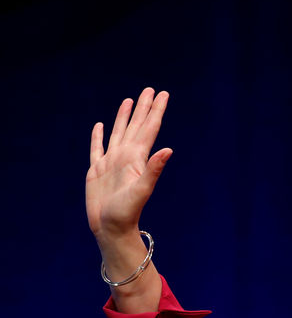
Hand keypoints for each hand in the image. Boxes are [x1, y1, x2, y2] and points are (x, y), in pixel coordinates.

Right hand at [86, 88, 171, 241]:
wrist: (111, 229)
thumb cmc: (128, 212)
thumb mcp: (142, 189)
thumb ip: (154, 169)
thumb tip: (169, 149)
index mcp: (137, 157)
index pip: (149, 128)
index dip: (156, 110)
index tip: (163, 93)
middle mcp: (125, 156)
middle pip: (136, 126)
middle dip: (144, 108)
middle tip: (150, 89)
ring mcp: (111, 163)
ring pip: (118, 133)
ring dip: (124, 117)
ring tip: (130, 101)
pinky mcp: (96, 171)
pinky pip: (97, 149)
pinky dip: (98, 137)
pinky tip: (99, 126)